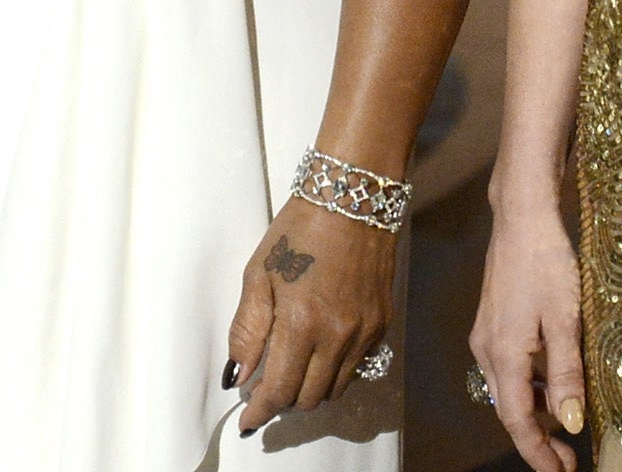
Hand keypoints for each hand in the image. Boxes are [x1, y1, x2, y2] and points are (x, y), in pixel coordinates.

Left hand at [228, 199, 397, 434]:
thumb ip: (247, 330)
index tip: (249, 422)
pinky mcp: (382, 325)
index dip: (262, 411)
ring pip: (336, 389)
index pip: (281, 389)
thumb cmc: (297, 231)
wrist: (350, 201)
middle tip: (264, 389)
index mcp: (302, 322)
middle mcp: (338, 336)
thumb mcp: (258, 274)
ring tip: (289, 370)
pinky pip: (357, 368)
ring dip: (310, 390)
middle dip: (284, 401)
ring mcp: (365, 333)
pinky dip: (334, 372)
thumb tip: (239, 374)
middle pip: (310, 398)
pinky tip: (317, 352)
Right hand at [469, 204, 585, 470]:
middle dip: (536, 439)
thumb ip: (566, 374)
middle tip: (569, 459)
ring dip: (534, 413)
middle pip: (508, 409)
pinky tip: (553, 382)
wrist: (522, 217)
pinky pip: (507, 368)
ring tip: (566, 426)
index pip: (517, 420)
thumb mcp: (565, 321)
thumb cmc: (547, 264)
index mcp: (504, 354)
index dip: (537, 452)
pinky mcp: (492, 322)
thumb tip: (569, 423)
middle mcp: (486, 349)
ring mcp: (486, 335)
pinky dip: (529, 387)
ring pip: (507, 389)